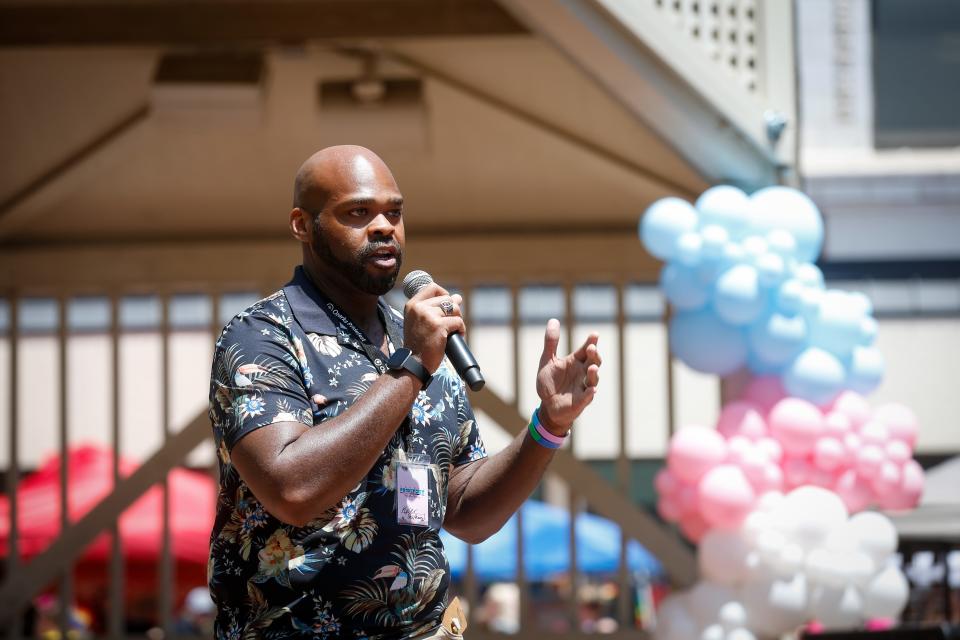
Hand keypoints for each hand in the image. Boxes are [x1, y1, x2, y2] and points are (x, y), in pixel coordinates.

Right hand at [403, 282, 464, 372]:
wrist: (414, 364)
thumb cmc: (419, 345)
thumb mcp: (422, 322)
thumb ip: (435, 309)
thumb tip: (457, 297)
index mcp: (412, 305)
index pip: (432, 287)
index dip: (444, 294)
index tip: (446, 306)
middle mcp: (419, 308)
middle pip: (447, 299)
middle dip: (454, 311)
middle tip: (452, 325)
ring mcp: (428, 316)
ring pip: (455, 309)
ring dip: (458, 320)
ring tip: (454, 331)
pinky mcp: (438, 326)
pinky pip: (458, 322)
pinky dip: (461, 330)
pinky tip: (457, 336)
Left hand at [535, 319, 600, 435]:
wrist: (547, 405)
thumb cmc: (550, 382)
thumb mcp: (547, 360)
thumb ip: (551, 342)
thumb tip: (553, 320)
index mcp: (575, 361)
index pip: (586, 350)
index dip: (591, 342)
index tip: (594, 335)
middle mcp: (582, 372)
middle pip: (594, 362)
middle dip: (594, 355)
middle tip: (591, 348)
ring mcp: (583, 386)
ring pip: (593, 379)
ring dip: (594, 373)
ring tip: (592, 367)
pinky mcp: (581, 400)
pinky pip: (588, 396)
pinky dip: (590, 393)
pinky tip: (592, 390)